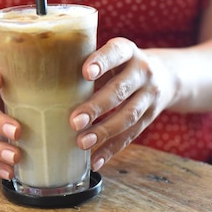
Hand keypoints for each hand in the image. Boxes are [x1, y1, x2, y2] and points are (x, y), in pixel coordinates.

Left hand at [70, 37, 176, 171]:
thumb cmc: (121, 65)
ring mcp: (150, 96)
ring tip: (82, 143)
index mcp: (128, 51)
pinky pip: (131, 135)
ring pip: (129, 116)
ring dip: (104, 131)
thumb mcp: (111, 56)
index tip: (85, 72)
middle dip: (97, 106)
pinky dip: (112, 149)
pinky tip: (96, 160)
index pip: (116, 52)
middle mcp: (143, 72)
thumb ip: (86, 62)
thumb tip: (45, 78)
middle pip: (121, 90)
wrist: (166, 76)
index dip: (102, 61)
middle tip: (74, 121)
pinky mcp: (150, 117)